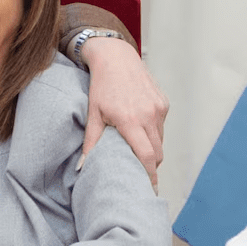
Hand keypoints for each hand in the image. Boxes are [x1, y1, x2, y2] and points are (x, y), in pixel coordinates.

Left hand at [80, 37, 168, 190]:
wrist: (116, 58)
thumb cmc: (101, 86)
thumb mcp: (93, 113)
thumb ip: (91, 142)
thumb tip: (82, 168)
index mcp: (130, 120)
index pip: (146, 155)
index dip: (148, 174)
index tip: (148, 187)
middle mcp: (149, 115)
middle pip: (157, 152)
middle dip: (150, 166)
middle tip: (140, 176)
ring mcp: (159, 108)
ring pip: (160, 140)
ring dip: (151, 150)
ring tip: (137, 155)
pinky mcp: (164, 103)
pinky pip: (161, 127)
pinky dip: (153, 134)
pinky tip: (139, 132)